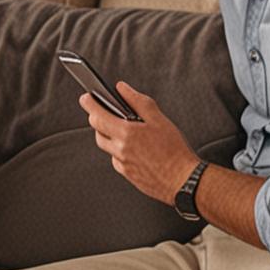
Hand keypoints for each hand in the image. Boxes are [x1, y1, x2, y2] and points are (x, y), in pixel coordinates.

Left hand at [79, 81, 200, 204]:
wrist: (184, 181)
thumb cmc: (175, 150)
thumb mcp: (159, 119)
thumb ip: (138, 101)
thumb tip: (122, 88)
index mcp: (126, 133)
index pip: (98, 115)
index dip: (89, 104)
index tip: (85, 97)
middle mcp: (120, 150)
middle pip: (98, 132)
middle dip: (98, 120)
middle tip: (106, 113)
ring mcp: (122, 164)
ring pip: (107, 147)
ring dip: (110, 136)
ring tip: (126, 131)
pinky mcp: (128, 175)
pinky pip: (117, 160)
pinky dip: (120, 152)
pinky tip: (136, 149)